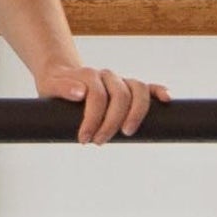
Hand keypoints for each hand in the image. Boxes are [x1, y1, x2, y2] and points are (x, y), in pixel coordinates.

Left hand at [35, 60, 170, 143]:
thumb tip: (80, 93)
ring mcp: (119, 81)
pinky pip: (147, 87)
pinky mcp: (128, 88)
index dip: (92, 119)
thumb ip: (62, 88)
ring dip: (136, 113)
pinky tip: (166, 99)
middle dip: (112, 122)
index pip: (98, 96)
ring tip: (126, 133)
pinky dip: (158, 91)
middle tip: (99, 142)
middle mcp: (107, 76)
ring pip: (138, 90)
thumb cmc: (55, 85)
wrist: (61, 75)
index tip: (83, 139)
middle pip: (121, 95)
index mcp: (89, 76)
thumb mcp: (50, 86)